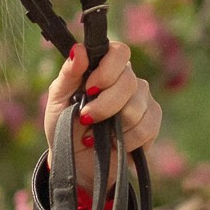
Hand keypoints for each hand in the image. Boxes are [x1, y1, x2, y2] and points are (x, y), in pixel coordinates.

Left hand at [40, 40, 160, 191]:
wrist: (73, 160)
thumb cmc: (64, 124)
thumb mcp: (58, 99)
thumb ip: (69, 73)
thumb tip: (79, 49)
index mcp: (105, 67)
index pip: (120, 52)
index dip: (107, 70)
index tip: (89, 88)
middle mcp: (128, 80)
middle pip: (129, 82)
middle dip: (104, 105)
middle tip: (85, 118)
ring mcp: (143, 101)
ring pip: (137, 107)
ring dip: (112, 127)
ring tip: (96, 134)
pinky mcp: (152, 123)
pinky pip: (147, 127)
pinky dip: (126, 140)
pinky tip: (112, 143)